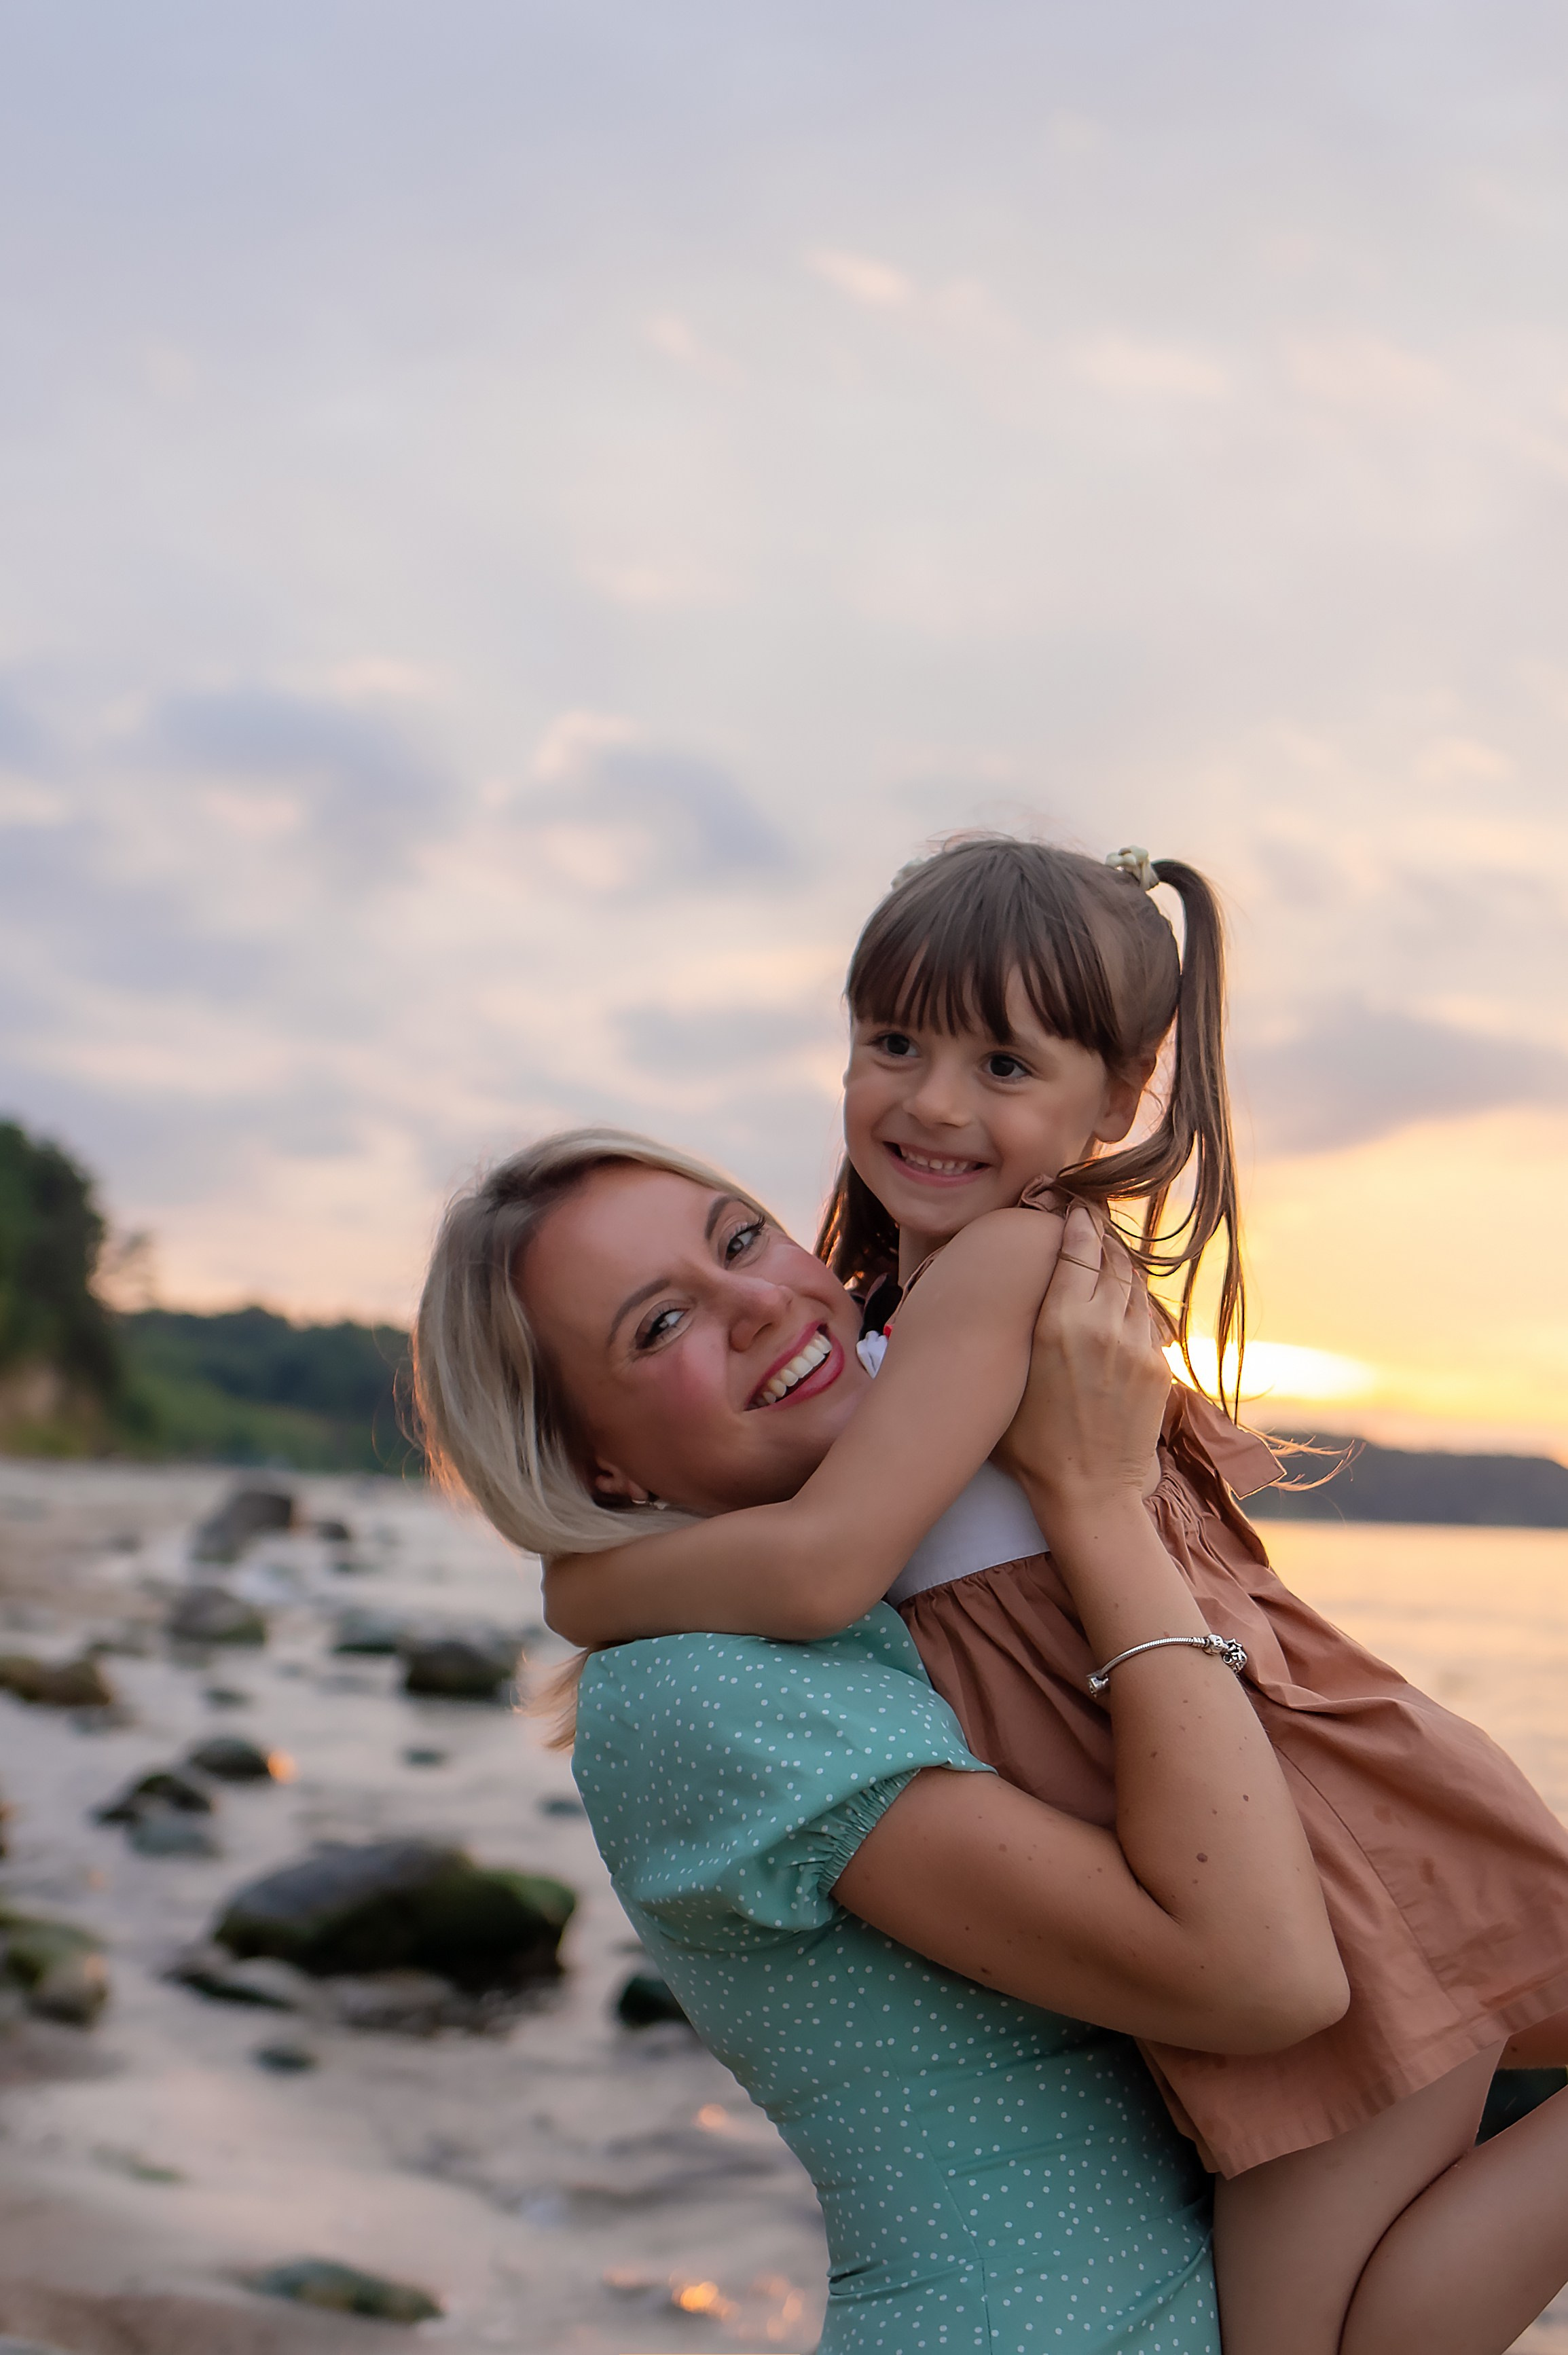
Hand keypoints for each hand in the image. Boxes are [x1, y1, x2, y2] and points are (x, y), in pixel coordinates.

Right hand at [993, 1205, 1169, 1514]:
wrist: (1087, 1491)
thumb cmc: (1029, 1443)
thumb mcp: (1008, 1378)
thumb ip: (1016, 1330)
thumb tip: (1003, 1299)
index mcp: (1057, 1323)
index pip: (1076, 1248)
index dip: (1078, 1221)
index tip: (1076, 1206)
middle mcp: (1102, 1325)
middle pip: (1111, 1257)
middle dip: (1103, 1236)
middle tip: (1094, 1220)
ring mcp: (1137, 1344)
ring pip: (1135, 1285)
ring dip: (1122, 1267)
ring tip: (1109, 1256)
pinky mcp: (1158, 1366)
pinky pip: (1149, 1319)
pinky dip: (1135, 1306)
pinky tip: (1122, 1307)